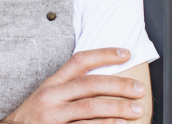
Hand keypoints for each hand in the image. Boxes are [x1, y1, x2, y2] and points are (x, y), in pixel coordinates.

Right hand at [2, 48, 146, 123]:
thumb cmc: (33, 118)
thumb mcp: (46, 97)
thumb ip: (69, 87)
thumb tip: (103, 81)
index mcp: (50, 84)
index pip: (79, 61)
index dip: (104, 55)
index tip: (126, 53)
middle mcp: (50, 97)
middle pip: (89, 85)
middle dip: (118, 85)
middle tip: (139, 89)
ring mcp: (52, 117)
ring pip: (89, 109)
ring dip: (117, 109)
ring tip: (136, 110)